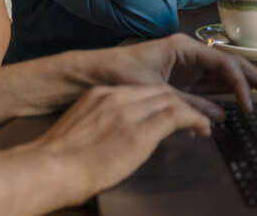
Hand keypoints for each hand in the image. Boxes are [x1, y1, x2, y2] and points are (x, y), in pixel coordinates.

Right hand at [31, 85, 212, 198]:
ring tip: (203, 122)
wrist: (53, 167)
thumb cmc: (61, 158)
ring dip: (190, 110)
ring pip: (170, 99)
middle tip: (193, 116)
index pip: (139, 90)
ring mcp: (128, 112)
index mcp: (98, 95)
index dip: (160, 99)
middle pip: (158, 90)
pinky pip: (177, 116)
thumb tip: (115, 136)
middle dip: (179, 101)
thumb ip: (100, 124)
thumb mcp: (81, 130)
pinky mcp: (140, 131)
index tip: (169, 111)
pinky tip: (202, 128)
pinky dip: (194, 119)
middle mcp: (115, 97)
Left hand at [95, 33, 256, 116]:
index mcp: (183, 47)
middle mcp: (188, 54)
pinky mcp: (180, 81)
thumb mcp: (154, 89)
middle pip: (231, 67)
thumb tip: (219, 117)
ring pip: (224, 77)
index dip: (241, 86)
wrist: (91, 74)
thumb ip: (187, 104)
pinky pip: (210, 87)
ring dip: (249, 87)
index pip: (224, 64)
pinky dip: (227, 96)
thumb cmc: (118, 73)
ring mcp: (185, 67)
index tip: (249, 108)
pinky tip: (244, 105)